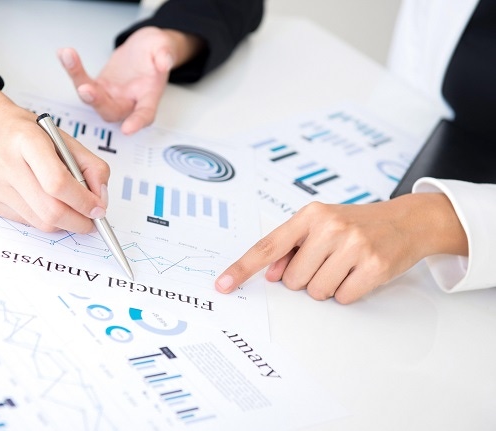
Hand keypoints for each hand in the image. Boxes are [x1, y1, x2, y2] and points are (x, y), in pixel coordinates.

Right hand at [0, 67, 109, 232]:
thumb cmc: (27, 134)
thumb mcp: (64, 138)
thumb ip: (91, 166)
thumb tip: (100, 200)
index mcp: (27, 140)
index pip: (58, 182)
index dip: (83, 201)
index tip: (99, 209)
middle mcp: (5, 163)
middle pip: (50, 210)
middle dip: (79, 222)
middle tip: (92, 221)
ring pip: (40, 223)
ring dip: (64, 223)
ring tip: (72, 210)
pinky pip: (27, 222)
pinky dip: (44, 219)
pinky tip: (45, 203)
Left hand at [59, 26, 203, 134]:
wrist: (146, 50)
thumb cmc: (156, 53)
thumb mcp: (165, 46)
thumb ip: (165, 54)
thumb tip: (164, 62)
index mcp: (148, 97)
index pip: (144, 114)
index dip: (137, 122)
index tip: (128, 129)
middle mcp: (128, 102)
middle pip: (111, 111)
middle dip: (97, 102)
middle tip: (86, 89)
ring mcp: (111, 96)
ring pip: (92, 97)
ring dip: (78, 80)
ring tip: (69, 57)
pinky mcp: (98, 87)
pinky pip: (82, 81)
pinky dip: (73, 69)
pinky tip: (64, 54)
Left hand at [215, 194, 467, 303]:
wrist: (406, 220)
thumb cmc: (356, 223)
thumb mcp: (320, 224)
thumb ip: (291, 247)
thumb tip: (268, 273)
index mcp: (310, 215)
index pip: (268, 246)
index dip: (243, 268)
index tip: (223, 284)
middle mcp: (330, 227)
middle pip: (292, 280)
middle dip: (305, 278)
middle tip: (327, 261)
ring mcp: (353, 246)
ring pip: (316, 292)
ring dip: (326, 287)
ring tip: (343, 266)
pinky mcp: (374, 266)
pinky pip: (342, 298)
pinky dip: (347, 292)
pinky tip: (358, 273)